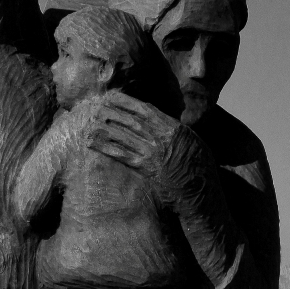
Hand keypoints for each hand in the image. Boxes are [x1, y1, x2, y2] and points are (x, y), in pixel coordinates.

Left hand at [89, 93, 215, 209]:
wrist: (201, 192)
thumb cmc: (200, 170)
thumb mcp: (194, 144)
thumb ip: (177, 133)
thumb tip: (164, 123)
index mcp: (174, 128)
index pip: (146, 109)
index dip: (127, 102)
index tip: (113, 97)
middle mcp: (162, 136)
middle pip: (131, 119)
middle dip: (111, 111)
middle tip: (95, 106)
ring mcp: (153, 151)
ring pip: (123, 134)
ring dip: (103, 127)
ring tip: (88, 122)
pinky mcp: (145, 167)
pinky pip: (120, 154)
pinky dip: (104, 147)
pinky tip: (91, 143)